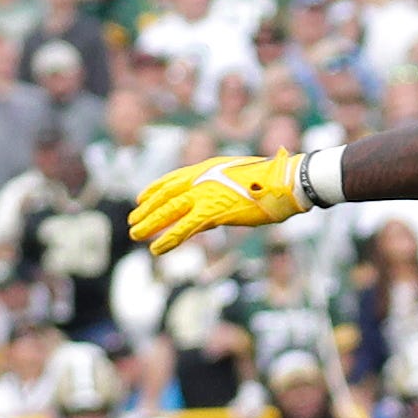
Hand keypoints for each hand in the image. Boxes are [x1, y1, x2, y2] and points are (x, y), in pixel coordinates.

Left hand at [130, 154, 313, 254]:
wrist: (284, 181)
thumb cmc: (270, 182)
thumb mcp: (239, 181)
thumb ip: (220, 192)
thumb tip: (212, 210)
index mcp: (207, 168)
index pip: (173, 179)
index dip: (154, 189)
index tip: (140, 198)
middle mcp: (202, 178)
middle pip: (166, 195)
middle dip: (147, 209)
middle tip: (133, 221)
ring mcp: (206, 194)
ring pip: (169, 211)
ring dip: (150, 224)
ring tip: (135, 234)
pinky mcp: (213, 212)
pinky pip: (184, 228)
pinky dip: (169, 239)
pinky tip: (157, 248)